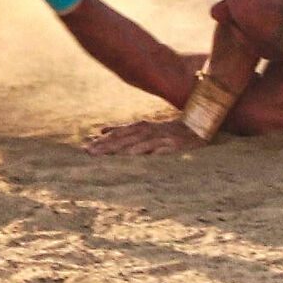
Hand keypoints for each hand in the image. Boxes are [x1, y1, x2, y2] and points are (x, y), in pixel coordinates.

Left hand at [83, 117, 211, 155]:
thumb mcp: (145, 128)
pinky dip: (143, 151)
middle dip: (104, 146)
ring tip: (104, 154)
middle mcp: (147, 130)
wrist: (198, 126)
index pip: (117, 134)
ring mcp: (159, 137)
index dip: (101, 141)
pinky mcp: (172, 145)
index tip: (85, 148)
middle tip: (87, 152)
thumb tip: (102, 131)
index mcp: (140, 127)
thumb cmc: (169, 130)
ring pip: (135, 143)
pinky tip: (132, 155)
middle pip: (122, 139)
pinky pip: (156, 149)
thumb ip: (125, 130)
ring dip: (118, 149)